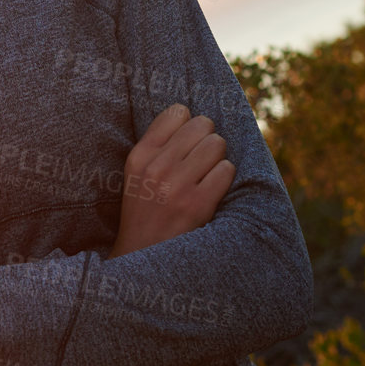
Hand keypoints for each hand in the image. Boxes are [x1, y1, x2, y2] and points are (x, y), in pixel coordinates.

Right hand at [109, 103, 234, 257]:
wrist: (142, 253)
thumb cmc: (146, 208)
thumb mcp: (138, 173)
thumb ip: (159, 144)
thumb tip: (193, 115)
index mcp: (140, 155)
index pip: (177, 112)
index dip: (189, 125)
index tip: (187, 143)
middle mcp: (156, 167)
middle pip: (202, 125)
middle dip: (207, 140)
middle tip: (200, 160)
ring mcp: (177, 186)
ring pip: (217, 144)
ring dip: (217, 159)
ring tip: (206, 175)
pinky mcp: (198, 204)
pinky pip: (226, 170)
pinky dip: (224, 178)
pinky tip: (212, 190)